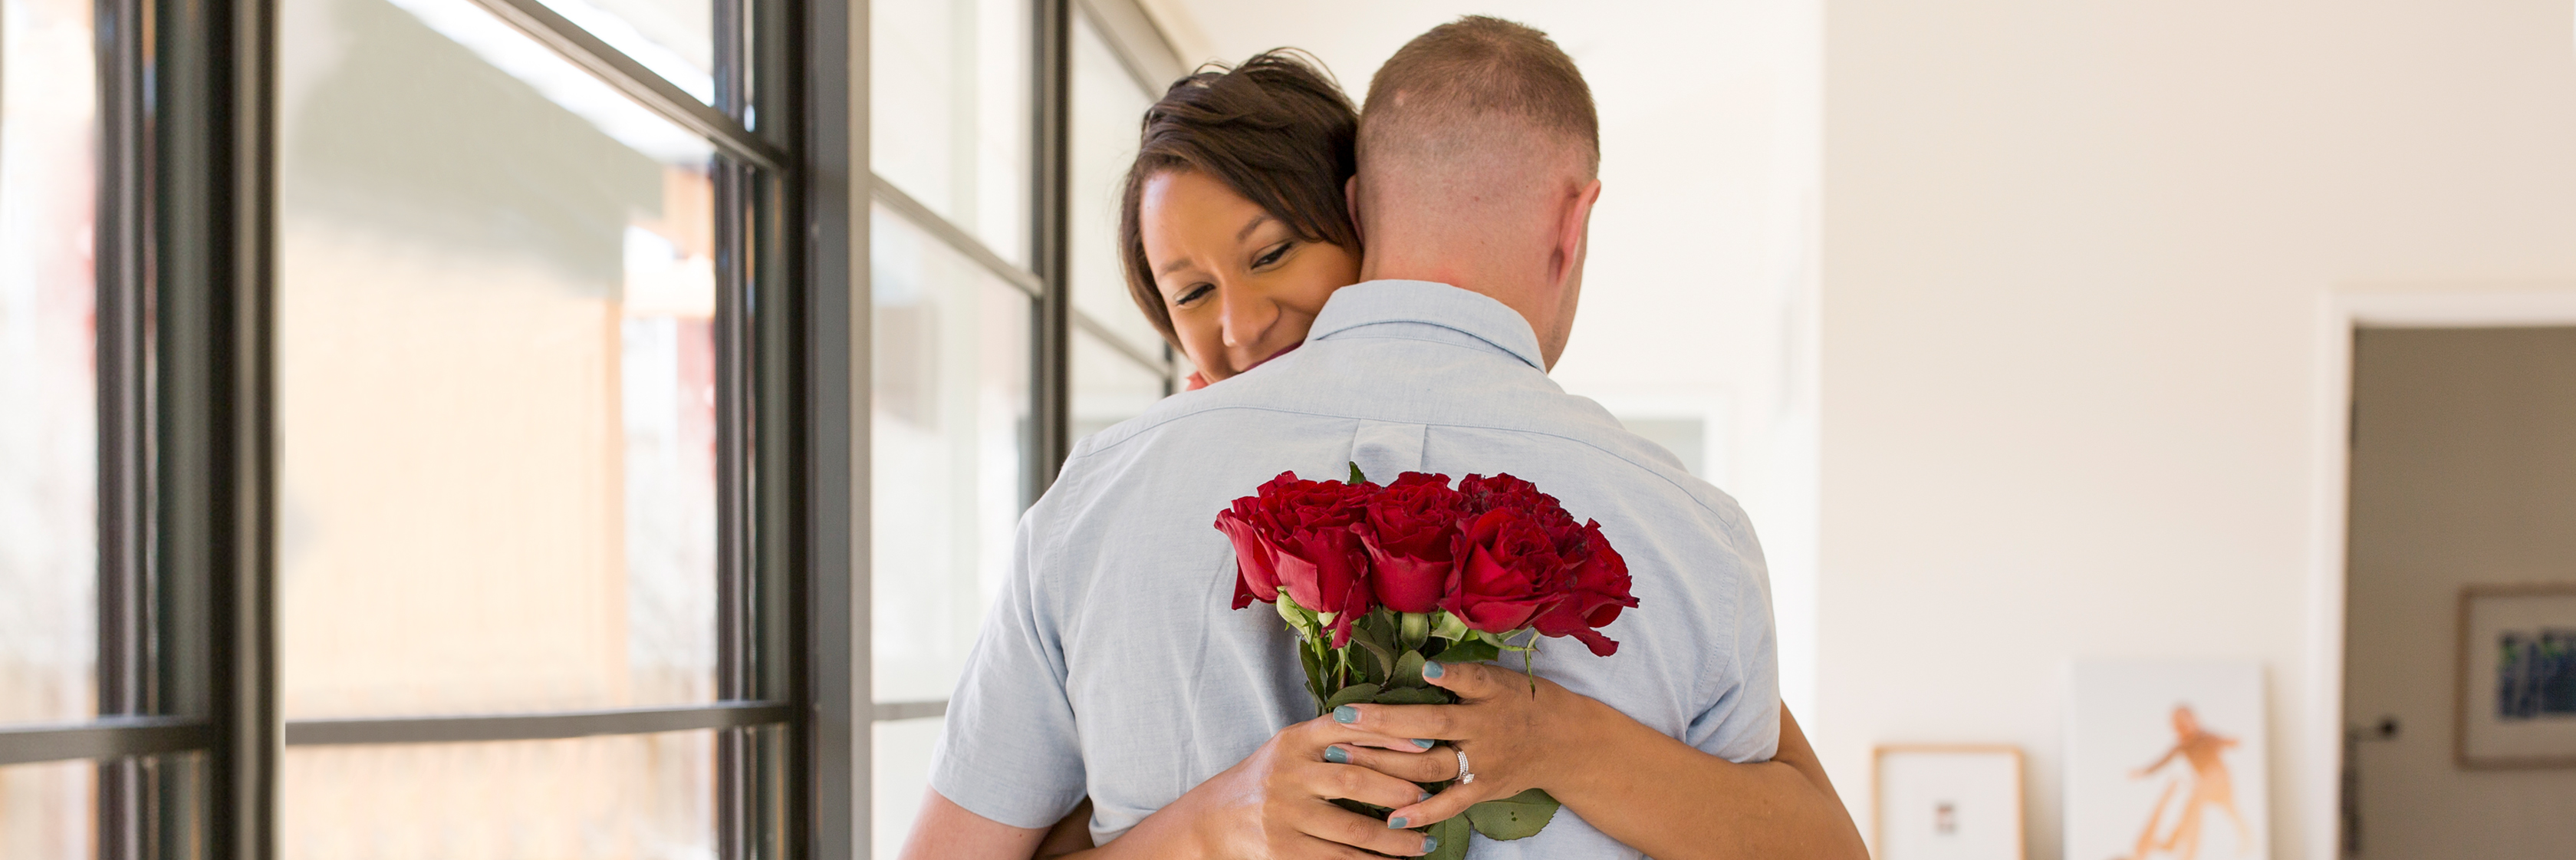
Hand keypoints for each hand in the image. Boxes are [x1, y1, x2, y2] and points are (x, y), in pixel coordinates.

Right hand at [1171, 711, 1455, 858]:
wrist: (1213, 819)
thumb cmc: (1267, 779)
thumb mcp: (1292, 749)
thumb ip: (1334, 740)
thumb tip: (1403, 736)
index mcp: (1294, 740)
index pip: (1349, 730)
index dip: (1391, 736)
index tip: (1427, 743)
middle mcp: (1287, 773)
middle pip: (1356, 780)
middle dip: (1400, 792)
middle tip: (1432, 801)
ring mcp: (1283, 813)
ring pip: (1352, 827)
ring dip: (1393, 839)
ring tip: (1422, 843)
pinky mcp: (1282, 849)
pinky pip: (1336, 859)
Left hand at [1326, 660, 1599, 828]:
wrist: (1567, 742)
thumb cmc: (1524, 701)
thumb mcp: (1501, 677)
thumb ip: (1462, 674)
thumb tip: (1416, 663)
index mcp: (1491, 691)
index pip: (1467, 679)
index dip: (1447, 674)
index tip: (1422, 667)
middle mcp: (1485, 726)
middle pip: (1430, 725)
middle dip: (1382, 723)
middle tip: (1340, 718)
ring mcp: (1483, 761)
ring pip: (1428, 764)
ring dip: (1383, 764)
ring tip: (1342, 759)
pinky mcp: (1484, 788)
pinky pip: (1449, 803)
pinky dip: (1421, 813)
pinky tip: (1391, 819)